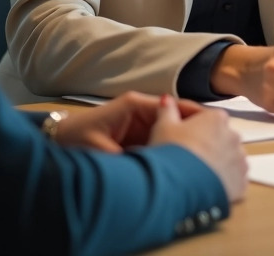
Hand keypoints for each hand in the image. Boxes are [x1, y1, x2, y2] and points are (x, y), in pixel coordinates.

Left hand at [53, 91, 204, 152]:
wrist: (55, 141)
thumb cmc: (75, 139)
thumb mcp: (101, 150)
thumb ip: (128, 158)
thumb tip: (152, 168)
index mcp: (135, 105)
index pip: (174, 105)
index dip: (195, 115)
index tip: (216, 125)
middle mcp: (141, 111)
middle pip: (178, 117)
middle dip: (196, 129)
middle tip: (218, 142)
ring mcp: (141, 124)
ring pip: (171, 130)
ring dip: (185, 140)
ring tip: (207, 152)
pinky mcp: (138, 137)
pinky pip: (161, 141)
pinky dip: (172, 149)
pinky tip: (186, 161)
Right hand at [150, 94, 247, 202]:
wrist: (175, 186)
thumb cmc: (170, 152)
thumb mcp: (163, 126)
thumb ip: (167, 110)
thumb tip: (166, 100)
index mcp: (217, 118)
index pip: (208, 119)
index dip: (194, 129)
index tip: (182, 138)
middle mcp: (234, 137)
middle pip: (221, 139)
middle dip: (208, 147)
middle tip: (188, 159)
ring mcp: (240, 161)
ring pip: (229, 160)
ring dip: (218, 165)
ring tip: (197, 176)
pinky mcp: (241, 183)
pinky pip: (234, 182)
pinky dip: (224, 184)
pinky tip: (207, 188)